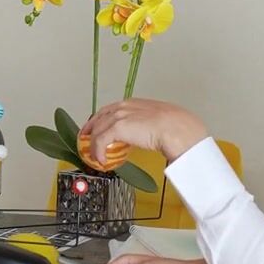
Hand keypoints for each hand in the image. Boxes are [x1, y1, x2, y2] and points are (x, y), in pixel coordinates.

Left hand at [80, 99, 208, 163]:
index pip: (110, 110)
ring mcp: (120, 116)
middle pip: (99, 117)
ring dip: (93, 144)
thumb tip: (151, 134)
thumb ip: (149, 124)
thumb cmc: (175, 126)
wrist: (177, 129)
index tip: (97, 128)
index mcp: (134, 103)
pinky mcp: (117, 128)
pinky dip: (98, 151)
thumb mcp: (159, 121)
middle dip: (90, 129)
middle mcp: (124, 106)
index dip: (100, 120)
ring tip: (93, 155)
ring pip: (97, 130)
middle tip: (86, 141)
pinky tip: (101, 160)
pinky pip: (100, 141)